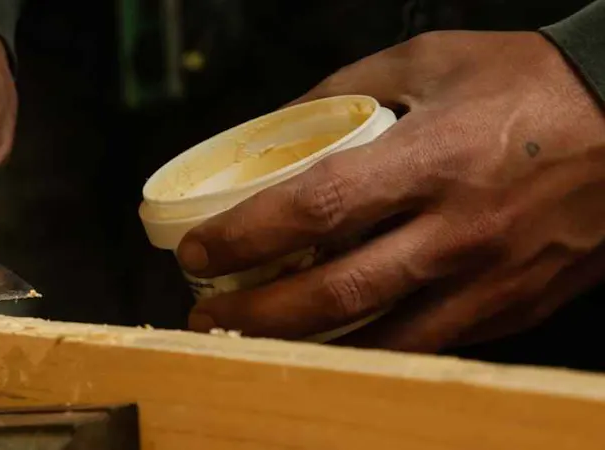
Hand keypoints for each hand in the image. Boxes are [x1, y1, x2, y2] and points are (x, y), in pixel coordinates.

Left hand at [178, 31, 604, 351]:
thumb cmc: (534, 83)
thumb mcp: (430, 60)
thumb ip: (344, 91)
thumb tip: (276, 125)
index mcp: (433, 159)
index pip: (314, 210)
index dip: (244, 238)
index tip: (196, 253)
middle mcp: (459, 230)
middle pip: (334, 295)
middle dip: (255, 315)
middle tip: (206, 314)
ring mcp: (491, 280)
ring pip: (379, 341)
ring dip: (304, 348)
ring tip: (253, 338)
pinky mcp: (515, 308)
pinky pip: (427, 342)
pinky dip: (371, 348)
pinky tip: (331, 340)